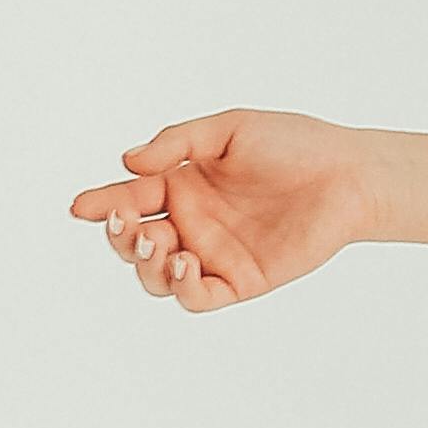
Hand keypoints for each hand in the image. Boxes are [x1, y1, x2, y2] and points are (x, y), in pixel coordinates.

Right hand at [68, 109, 373, 314]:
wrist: (348, 174)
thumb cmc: (293, 144)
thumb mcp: (229, 130)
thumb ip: (177, 144)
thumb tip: (126, 163)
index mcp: (183, 184)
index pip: (129, 198)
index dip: (100, 204)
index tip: (79, 207)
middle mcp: (192, 222)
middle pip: (135, 242)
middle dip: (120, 237)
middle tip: (123, 222)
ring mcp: (213, 254)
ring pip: (156, 276)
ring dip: (145, 265)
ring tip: (159, 244)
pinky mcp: (239, 280)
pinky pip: (197, 297)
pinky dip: (181, 288)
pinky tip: (184, 263)